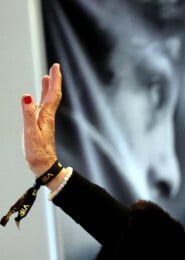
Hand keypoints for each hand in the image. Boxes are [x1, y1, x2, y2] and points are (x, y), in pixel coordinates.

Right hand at [21, 63, 61, 177]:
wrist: (44, 166)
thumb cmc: (37, 152)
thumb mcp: (30, 132)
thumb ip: (28, 114)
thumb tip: (26, 96)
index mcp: (46, 116)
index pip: (52, 94)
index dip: (55, 80)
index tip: (56, 67)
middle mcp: (48, 117)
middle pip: (52, 95)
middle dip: (53, 81)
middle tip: (54, 68)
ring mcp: (45, 122)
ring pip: (48, 101)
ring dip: (48, 88)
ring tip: (46, 78)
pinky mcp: (42, 127)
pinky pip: (43, 108)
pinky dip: (42, 100)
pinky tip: (38, 100)